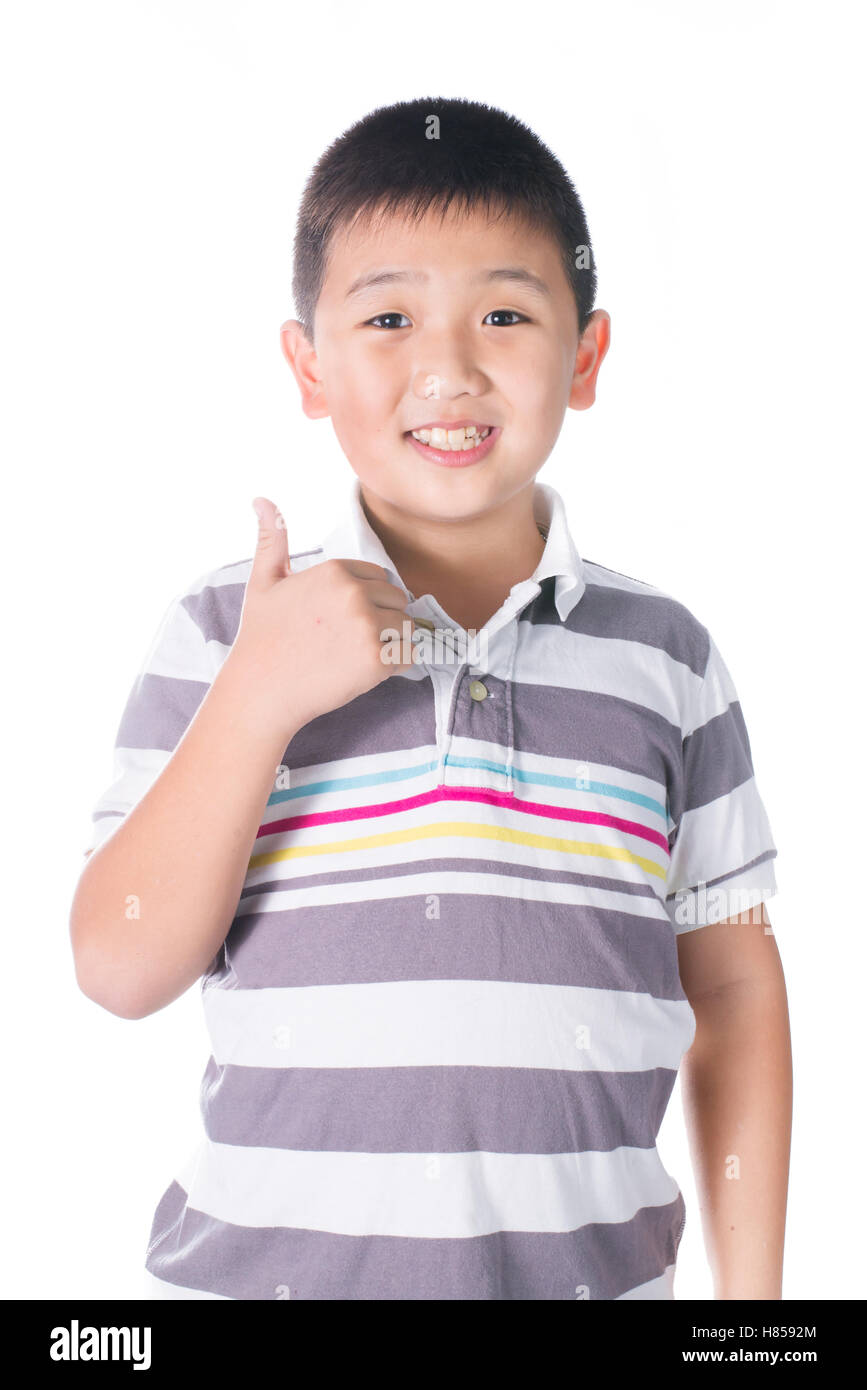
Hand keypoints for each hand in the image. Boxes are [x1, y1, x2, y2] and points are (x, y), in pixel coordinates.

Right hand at [225, 496, 416, 740]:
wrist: (261, 690)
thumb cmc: (262, 637)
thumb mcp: (263, 581)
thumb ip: (273, 539)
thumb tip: (261, 499)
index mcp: (335, 571)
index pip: (379, 577)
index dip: (366, 600)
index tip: (342, 620)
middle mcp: (354, 593)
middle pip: (398, 600)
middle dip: (382, 619)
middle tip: (349, 642)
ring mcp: (367, 626)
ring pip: (407, 627)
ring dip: (392, 642)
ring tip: (357, 656)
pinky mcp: (377, 659)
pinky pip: (410, 655)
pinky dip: (397, 666)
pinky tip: (366, 671)